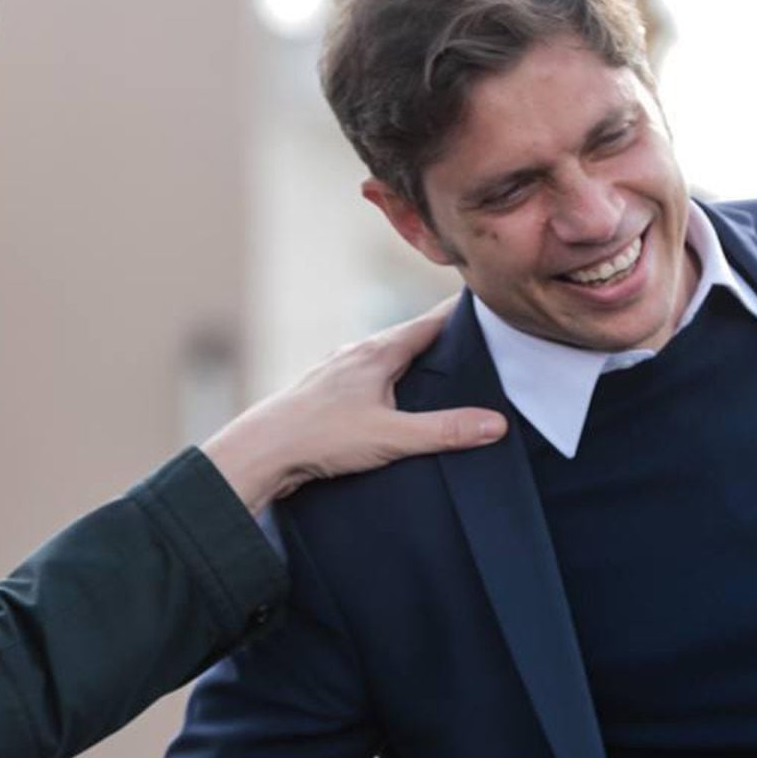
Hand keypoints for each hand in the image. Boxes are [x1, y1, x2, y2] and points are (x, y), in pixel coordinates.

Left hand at [202, 298, 506, 513]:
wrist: (260, 451)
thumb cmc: (319, 437)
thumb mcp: (391, 437)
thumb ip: (444, 430)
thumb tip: (496, 423)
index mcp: (376, 353)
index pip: (429, 323)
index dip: (461, 315)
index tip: (490, 306)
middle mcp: (355, 354)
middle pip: (408, 338)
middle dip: (441, 338)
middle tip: (478, 340)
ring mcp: (336, 371)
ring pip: (384, 358)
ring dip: (410, 361)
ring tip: (440, 370)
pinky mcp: (323, 393)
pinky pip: (365, 378)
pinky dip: (386, 381)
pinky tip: (390, 399)